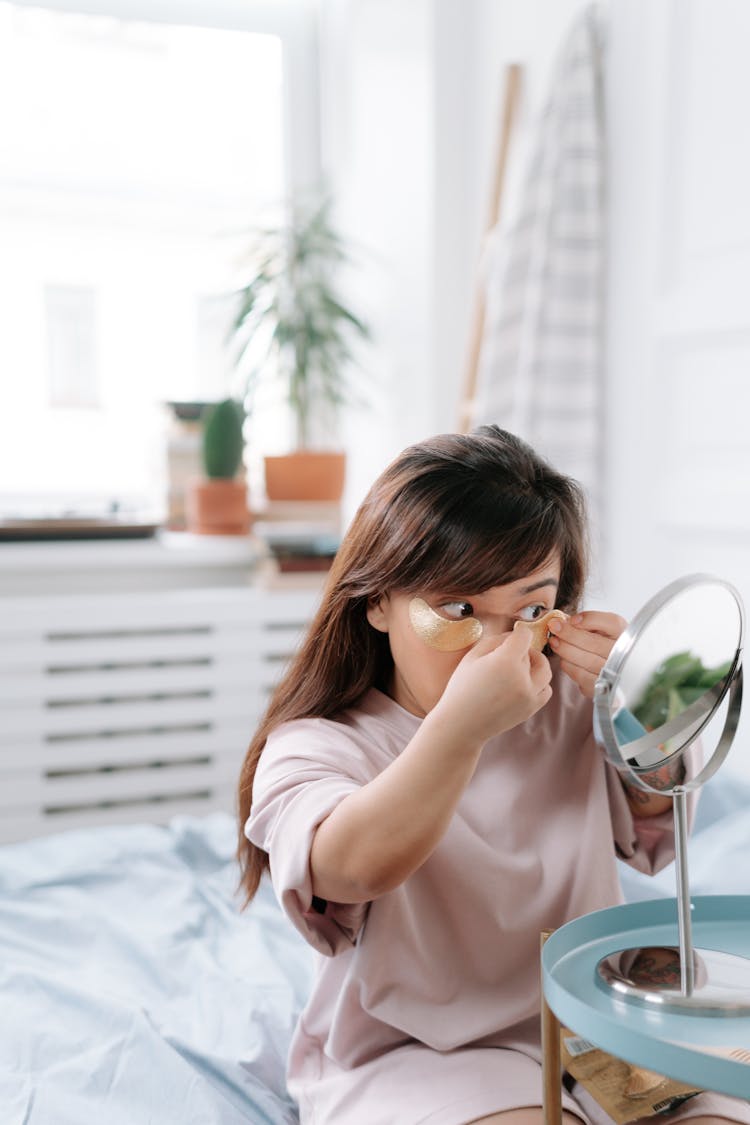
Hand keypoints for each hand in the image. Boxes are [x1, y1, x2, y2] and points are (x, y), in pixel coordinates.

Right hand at [434, 625, 553, 744]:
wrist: (461, 724)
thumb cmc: (462, 688)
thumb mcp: (473, 656)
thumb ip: (496, 640)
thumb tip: (515, 635)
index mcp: (505, 661)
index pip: (525, 635)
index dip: (519, 632)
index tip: (513, 635)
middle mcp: (522, 678)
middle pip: (533, 653)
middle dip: (522, 650)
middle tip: (507, 655)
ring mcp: (529, 696)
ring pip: (545, 670)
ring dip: (535, 665)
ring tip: (518, 668)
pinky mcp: (531, 709)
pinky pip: (546, 690)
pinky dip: (539, 683)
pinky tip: (523, 683)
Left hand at [546, 611, 626, 698]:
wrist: (611, 672)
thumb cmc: (603, 645)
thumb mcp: (601, 629)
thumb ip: (587, 623)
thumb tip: (564, 620)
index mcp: (626, 634)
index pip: (612, 623)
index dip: (590, 619)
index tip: (572, 619)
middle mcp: (624, 654)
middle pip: (595, 643)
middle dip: (570, 634)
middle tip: (554, 626)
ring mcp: (615, 673)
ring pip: (586, 660)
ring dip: (566, 649)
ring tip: (554, 641)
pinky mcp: (603, 688)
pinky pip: (582, 675)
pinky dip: (569, 665)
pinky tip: (564, 658)